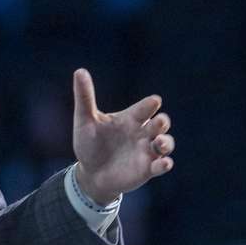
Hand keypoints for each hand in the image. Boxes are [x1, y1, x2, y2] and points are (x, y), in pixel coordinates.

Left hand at [71, 68, 174, 204]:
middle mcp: (142, 133)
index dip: (150, 104)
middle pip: (159, 124)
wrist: (89, 174)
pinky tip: (164, 163)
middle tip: (159, 122)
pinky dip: (165, 164)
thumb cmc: (88, 144)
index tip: (154, 101)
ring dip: (166, 142)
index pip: (144, 108)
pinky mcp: (148, 169)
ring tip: (160, 143)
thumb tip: (79, 71)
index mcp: (130, 118)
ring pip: (165, 144)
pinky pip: (161, 165)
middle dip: (162, 122)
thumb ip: (85, 97)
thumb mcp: (85, 120)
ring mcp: (146, 151)